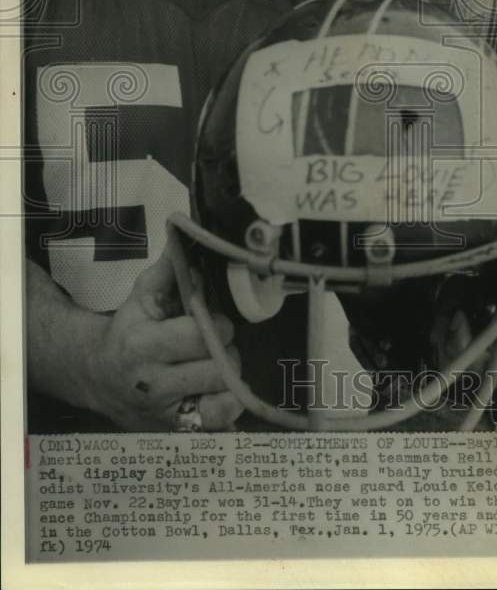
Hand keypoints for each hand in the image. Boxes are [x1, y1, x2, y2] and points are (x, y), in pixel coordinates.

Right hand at [84, 250, 243, 430]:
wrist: (96, 373)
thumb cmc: (128, 328)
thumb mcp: (143, 295)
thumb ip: (170, 269)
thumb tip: (190, 236)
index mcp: (143, 345)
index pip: (199, 337)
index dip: (217, 326)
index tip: (214, 321)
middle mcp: (151, 383)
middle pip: (216, 369)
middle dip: (226, 352)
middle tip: (218, 345)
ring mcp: (162, 413)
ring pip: (221, 401)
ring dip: (229, 381)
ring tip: (217, 368)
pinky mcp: (171, 432)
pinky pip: (215, 428)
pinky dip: (226, 412)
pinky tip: (218, 395)